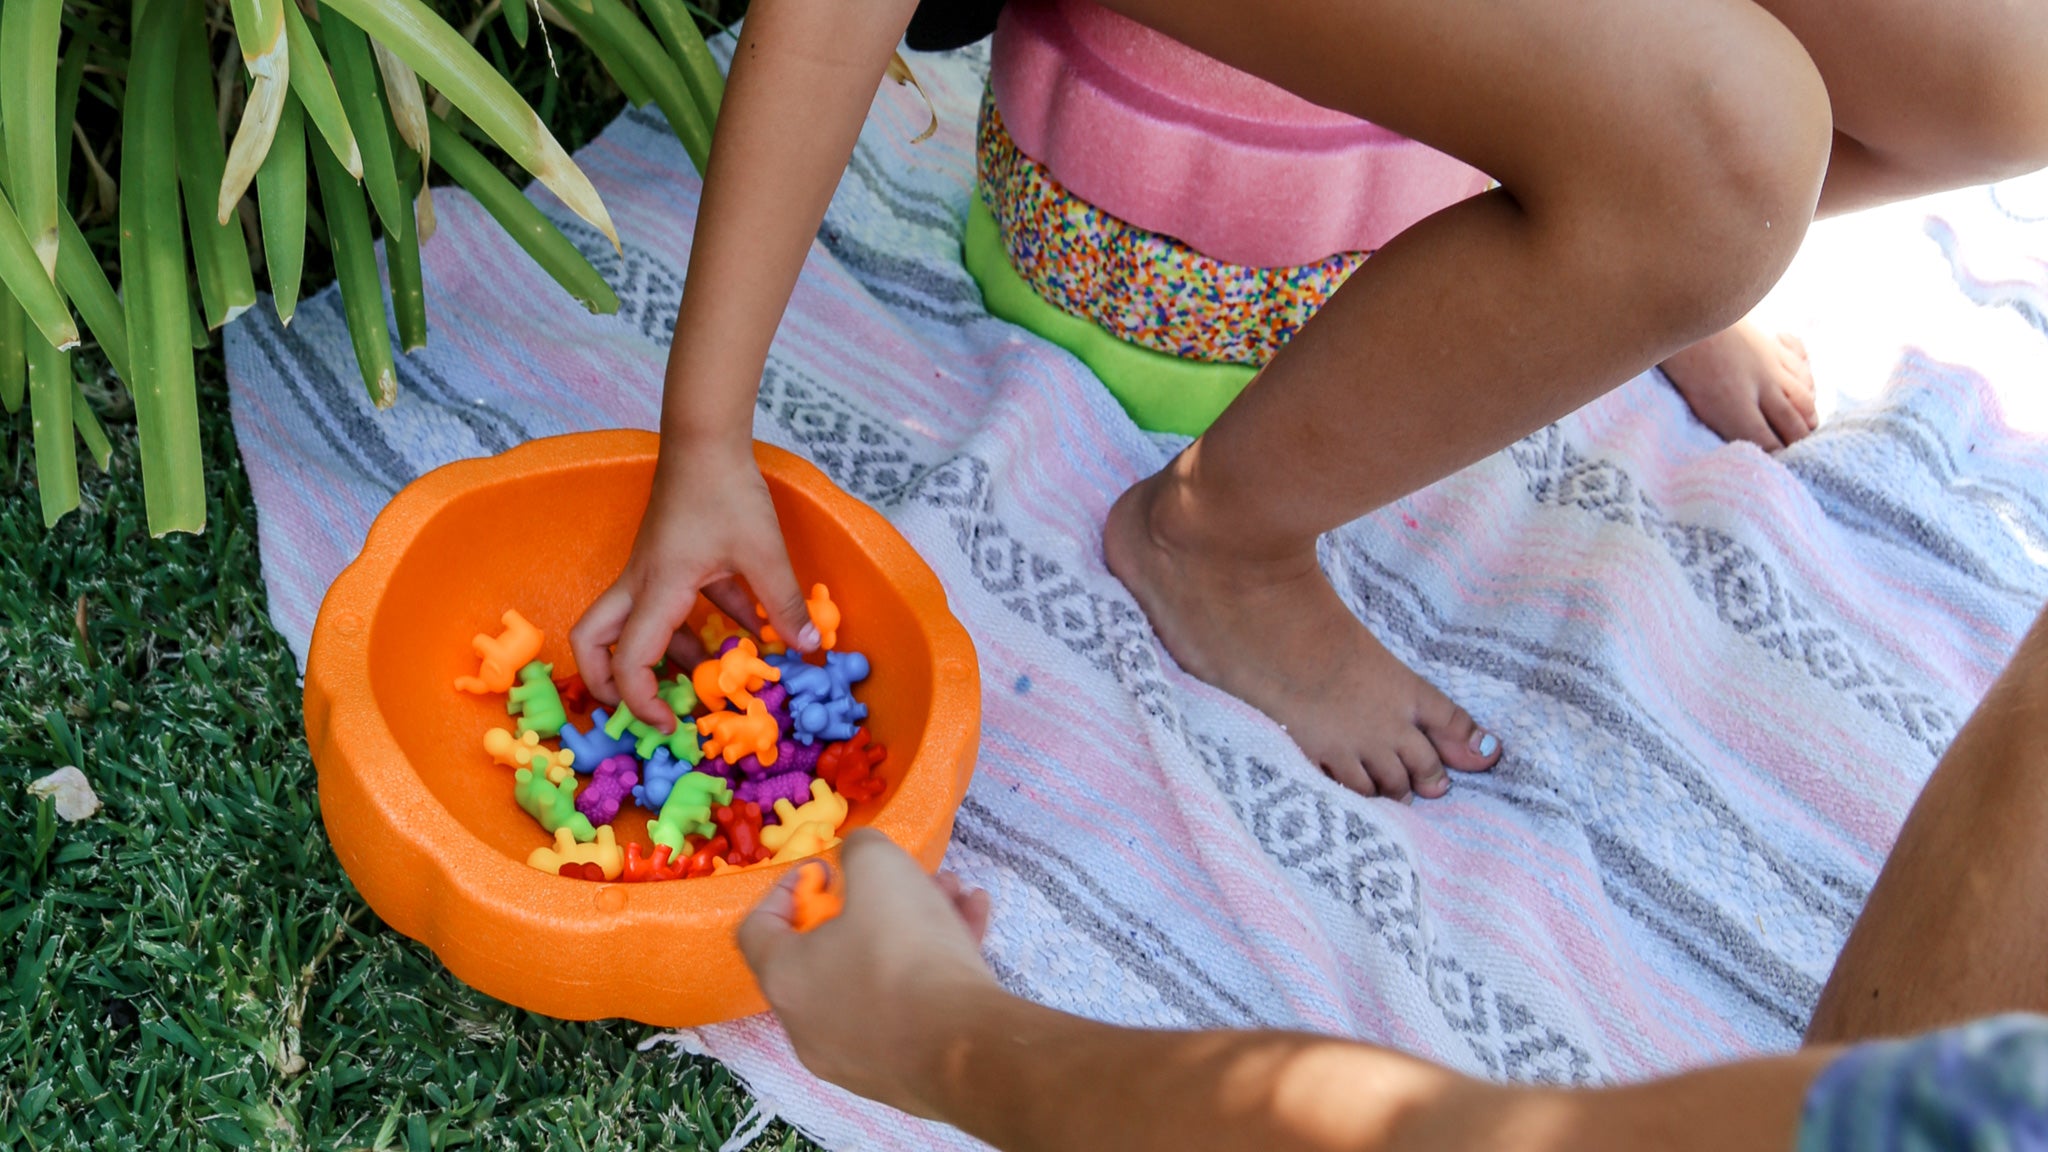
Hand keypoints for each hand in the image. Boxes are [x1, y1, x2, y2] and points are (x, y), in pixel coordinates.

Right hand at [571, 439, 818, 732]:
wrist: (705, 439)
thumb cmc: (726, 491)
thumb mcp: (764, 552)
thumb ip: (784, 604)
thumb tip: (809, 648)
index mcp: (657, 590)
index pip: (629, 660)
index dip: (640, 702)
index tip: (669, 725)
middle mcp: (639, 585)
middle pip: (592, 642)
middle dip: (607, 682)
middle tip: (645, 707)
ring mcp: (648, 571)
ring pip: (629, 625)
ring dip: (663, 657)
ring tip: (709, 680)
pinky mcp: (664, 560)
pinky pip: (667, 605)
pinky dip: (693, 626)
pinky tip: (742, 632)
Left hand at [739, 831, 995, 1115]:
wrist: (966, 1047)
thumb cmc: (905, 953)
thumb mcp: (880, 870)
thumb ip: (860, 849)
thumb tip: (858, 852)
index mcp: (785, 979)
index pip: (757, 928)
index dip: (786, 888)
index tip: (824, 870)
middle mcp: (809, 1025)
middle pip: (828, 949)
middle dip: (869, 902)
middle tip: (900, 880)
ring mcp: (855, 1055)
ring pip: (876, 973)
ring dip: (911, 926)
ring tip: (951, 893)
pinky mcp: (901, 1071)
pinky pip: (907, 1005)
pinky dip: (932, 964)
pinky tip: (973, 923)